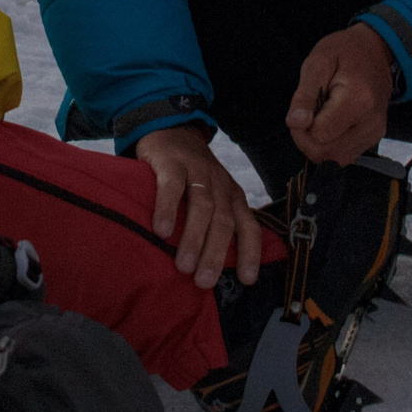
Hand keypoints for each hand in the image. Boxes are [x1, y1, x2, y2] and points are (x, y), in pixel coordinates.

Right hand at [135, 126, 261, 288]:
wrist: (171, 129)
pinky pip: (172, 186)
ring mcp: (197, 171)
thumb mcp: (212, 195)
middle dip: (216, 254)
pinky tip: (161, 230)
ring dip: (194, 238)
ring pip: (202, 206)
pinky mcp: (172, 162)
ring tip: (183, 266)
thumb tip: (211, 268)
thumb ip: (215, 223)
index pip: (249, 226)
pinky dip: (168, 209)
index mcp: (234, 196)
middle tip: (204, 281)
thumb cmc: (192, 175)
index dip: (251, 252)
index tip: (247, 280)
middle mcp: (220, 185)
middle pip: (224, 221)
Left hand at [287, 25, 394, 165]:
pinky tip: (330, 123)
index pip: (319, 135)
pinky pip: (344, 155)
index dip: (302, 126)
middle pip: (327, 153)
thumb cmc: (345, 51)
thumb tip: (295, 123)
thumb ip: (305, 95)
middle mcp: (371, 123)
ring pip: (335, 159)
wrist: (376, 50)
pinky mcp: (373, 139)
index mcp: (358, 100)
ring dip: (318, 143)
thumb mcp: (318, 62)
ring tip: (320, 116)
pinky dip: (331, 144)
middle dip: (307, 139)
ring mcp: (375, 133)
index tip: (303, 106)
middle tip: (306, 113)